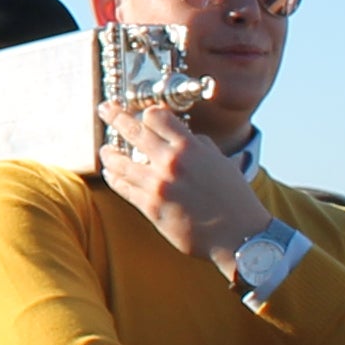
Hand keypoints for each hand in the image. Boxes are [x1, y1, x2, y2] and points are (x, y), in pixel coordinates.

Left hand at [97, 102, 272, 267]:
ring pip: (120, 162)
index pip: (157, 116)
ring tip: (105, 150)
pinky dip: (115, 178)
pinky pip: (124, 188)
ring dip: (109, 154)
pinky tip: (111, 174)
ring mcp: (158, 186)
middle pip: (133, 131)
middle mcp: (170, 163)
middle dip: (115, 116)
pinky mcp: (151, 208)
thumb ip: (199, 145)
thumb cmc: (234, 199)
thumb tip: (180, 136)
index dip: (148, 113)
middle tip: (105, 110)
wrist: (239, 235)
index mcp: (190, 148)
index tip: (143, 113)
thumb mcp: (220, 162)